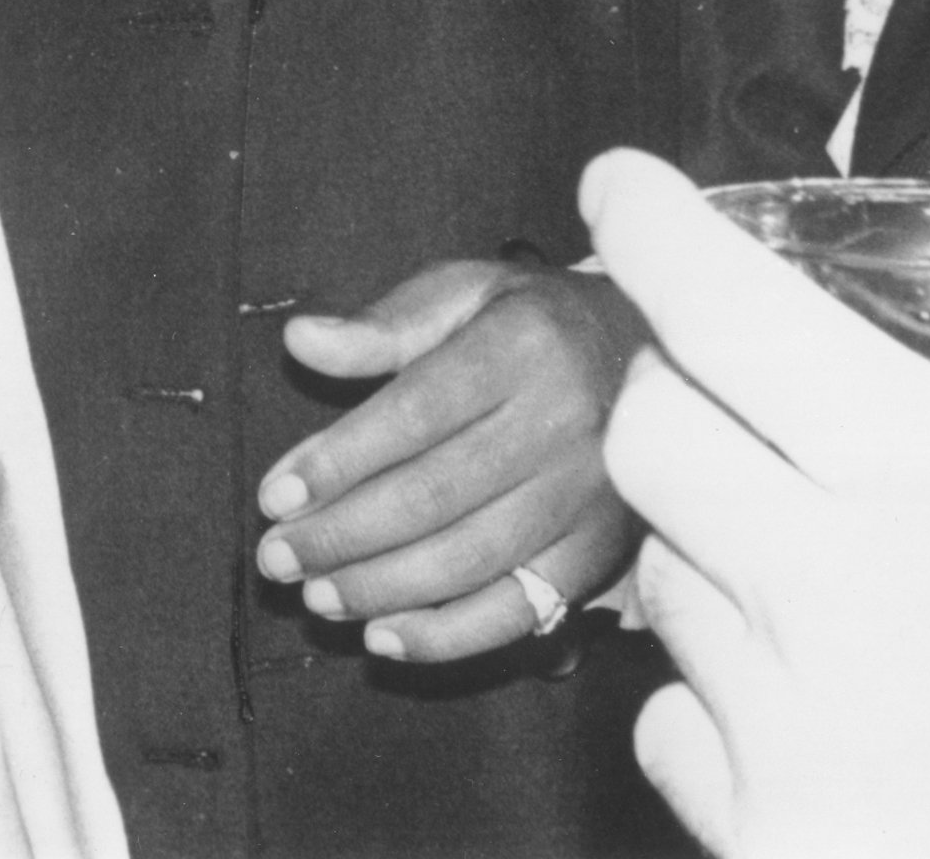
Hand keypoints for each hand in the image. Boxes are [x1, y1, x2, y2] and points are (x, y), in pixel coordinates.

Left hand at [254, 257, 646, 662]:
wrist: (654, 357)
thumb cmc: (533, 324)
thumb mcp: (465, 292)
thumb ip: (383, 324)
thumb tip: (301, 340)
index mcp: (519, 349)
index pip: (414, 414)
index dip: (339, 461)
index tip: (274, 495)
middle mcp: (561, 426)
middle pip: (434, 495)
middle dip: (342, 536)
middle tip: (275, 559)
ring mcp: (586, 498)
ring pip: (469, 559)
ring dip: (380, 588)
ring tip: (314, 597)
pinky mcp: (600, 554)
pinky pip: (519, 609)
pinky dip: (447, 634)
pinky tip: (383, 636)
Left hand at [588, 146, 929, 858]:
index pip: (727, 316)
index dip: (652, 230)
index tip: (620, 187)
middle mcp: (823, 597)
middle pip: (647, 438)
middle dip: (668, 385)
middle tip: (720, 380)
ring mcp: (788, 735)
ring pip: (660, 585)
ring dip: (703, 544)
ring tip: (797, 548)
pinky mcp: (775, 847)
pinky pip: (669, 732)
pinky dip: (704, 698)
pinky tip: (793, 697)